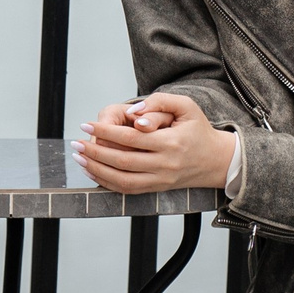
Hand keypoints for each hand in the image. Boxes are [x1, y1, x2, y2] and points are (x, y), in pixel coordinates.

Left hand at [74, 92, 236, 194]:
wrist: (216, 160)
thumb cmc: (198, 129)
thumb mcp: (186, 106)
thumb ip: (159, 102)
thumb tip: (133, 113)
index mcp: (171, 143)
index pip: (131, 138)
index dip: (105, 131)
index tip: (86, 124)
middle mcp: (165, 165)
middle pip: (122, 161)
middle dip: (95, 152)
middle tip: (76, 143)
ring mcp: (161, 180)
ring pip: (122, 180)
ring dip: (97, 170)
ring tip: (79, 158)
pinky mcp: (157, 189)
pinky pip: (127, 190)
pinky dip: (107, 182)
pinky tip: (93, 171)